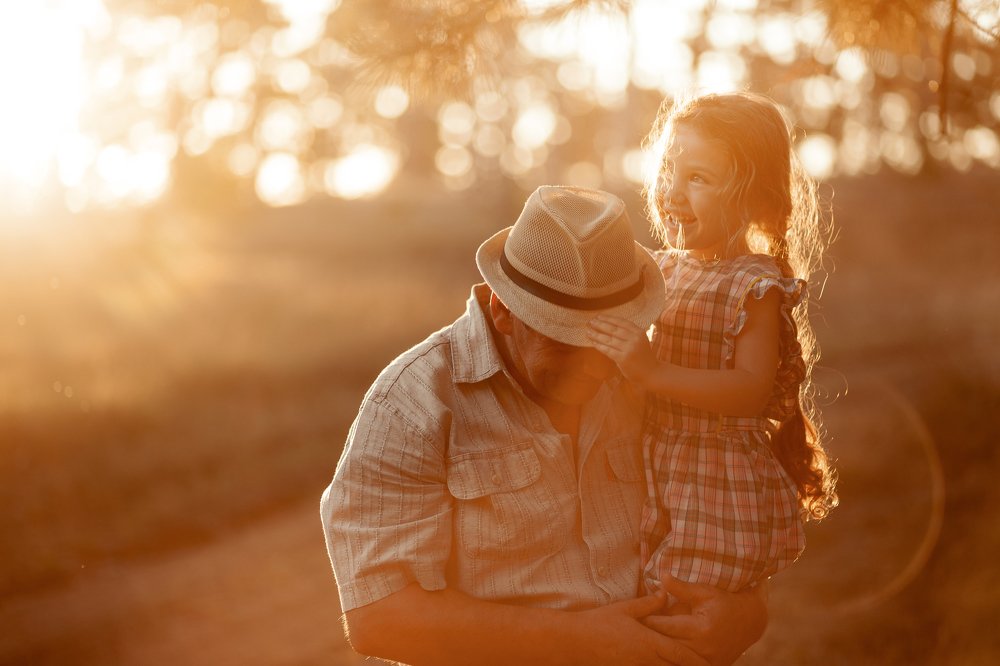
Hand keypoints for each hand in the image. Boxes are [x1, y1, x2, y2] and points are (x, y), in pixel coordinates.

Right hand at [574, 593, 710, 665]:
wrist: (576, 641)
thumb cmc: (600, 622)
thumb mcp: (626, 609)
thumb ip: (649, 603)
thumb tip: (666, 595)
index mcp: (649, 642)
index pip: (680, 655)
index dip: (696, 660)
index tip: (710, 662)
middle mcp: (646, 659)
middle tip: (707, 665)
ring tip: (686, 665)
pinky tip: (661, 664)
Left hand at [587, 316, 657, 386]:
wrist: (651, 373)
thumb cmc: (643, 356)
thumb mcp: (640, 341)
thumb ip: (628, 334)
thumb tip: (608, 326)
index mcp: (639, 332)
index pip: (621, 322)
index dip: (608, 318)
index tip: (598, 316)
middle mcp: (635, 339)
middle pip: (613, 329)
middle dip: (600, 325)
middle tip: (590, 322)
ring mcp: (629, 349)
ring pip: (609, 339)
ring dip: (596, 335)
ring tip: (588, 331)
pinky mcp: (623, 359)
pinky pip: (608, 350)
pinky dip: (599, 346)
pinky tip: (592, 342)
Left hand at [643, 576, 768, 665]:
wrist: (750, 621)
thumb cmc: (725, 602)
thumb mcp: (705, 591)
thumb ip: (681, 588)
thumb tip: (659, 577)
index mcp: (701, 629)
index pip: (666, 627)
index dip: (648, 621)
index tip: (631, 617)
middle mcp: (703, 649)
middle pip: (667, 646)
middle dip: (649, 638)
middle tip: (630, 631)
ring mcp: (706, 661)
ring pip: (674, 658)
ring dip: (659, 650)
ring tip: (641, 641)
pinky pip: (683, 663)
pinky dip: (671, 657)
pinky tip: (659, 651)